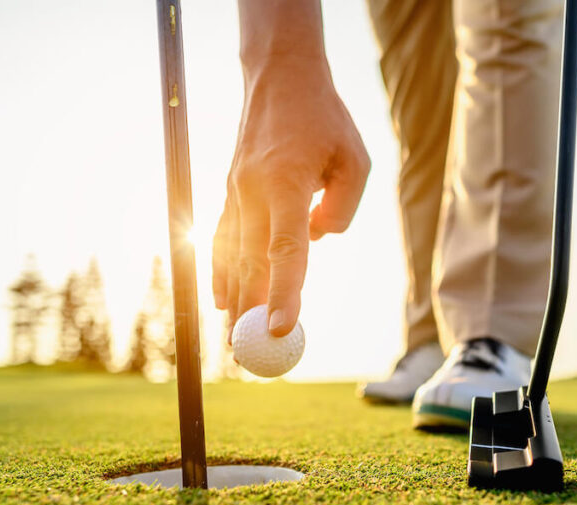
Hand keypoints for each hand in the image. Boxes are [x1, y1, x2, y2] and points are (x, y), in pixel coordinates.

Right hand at [213, 54, 369, 335]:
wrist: (278, 78)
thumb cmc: (324, 120)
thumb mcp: (355, 158)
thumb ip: (343, 207)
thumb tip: (317, 242)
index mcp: (287, 183)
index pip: (286, 250)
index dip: (284, 293)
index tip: (280, 329)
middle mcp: (254, 192)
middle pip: (250, 263)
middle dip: (250, 313)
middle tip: (251, 355)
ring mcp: (236, 192)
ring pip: (231, 256)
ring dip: (232, 301)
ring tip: (231, 341)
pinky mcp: (229, 192)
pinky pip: (222, 241)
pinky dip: (221, 273)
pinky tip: (221, 301)